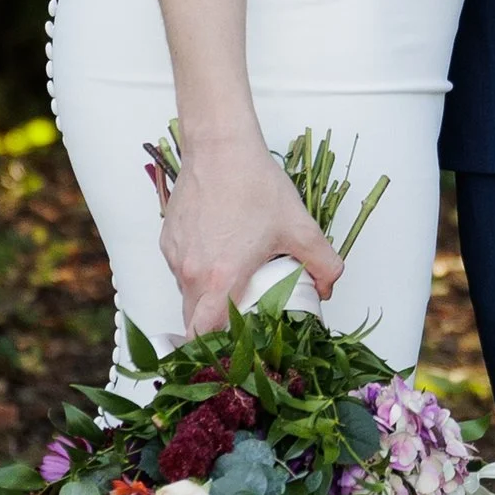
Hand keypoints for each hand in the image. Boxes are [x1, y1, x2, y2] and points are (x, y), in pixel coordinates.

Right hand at [156, 130, 343, 337]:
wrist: (220, 146)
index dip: (218, 347)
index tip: (237, 346)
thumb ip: (322, 262)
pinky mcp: (167, 238)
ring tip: (234, 277)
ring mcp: (174, 255)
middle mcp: (190, 271)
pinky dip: (196, 270)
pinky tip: (219, 250)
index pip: (204, 334)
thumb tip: (327, 286)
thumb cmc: (254, 184)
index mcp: (221, 277)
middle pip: (193, 321)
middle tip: (241, 317)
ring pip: (186, 293)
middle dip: (214, 327)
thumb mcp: (299, 226)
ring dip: (206, 296)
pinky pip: (179, 269)